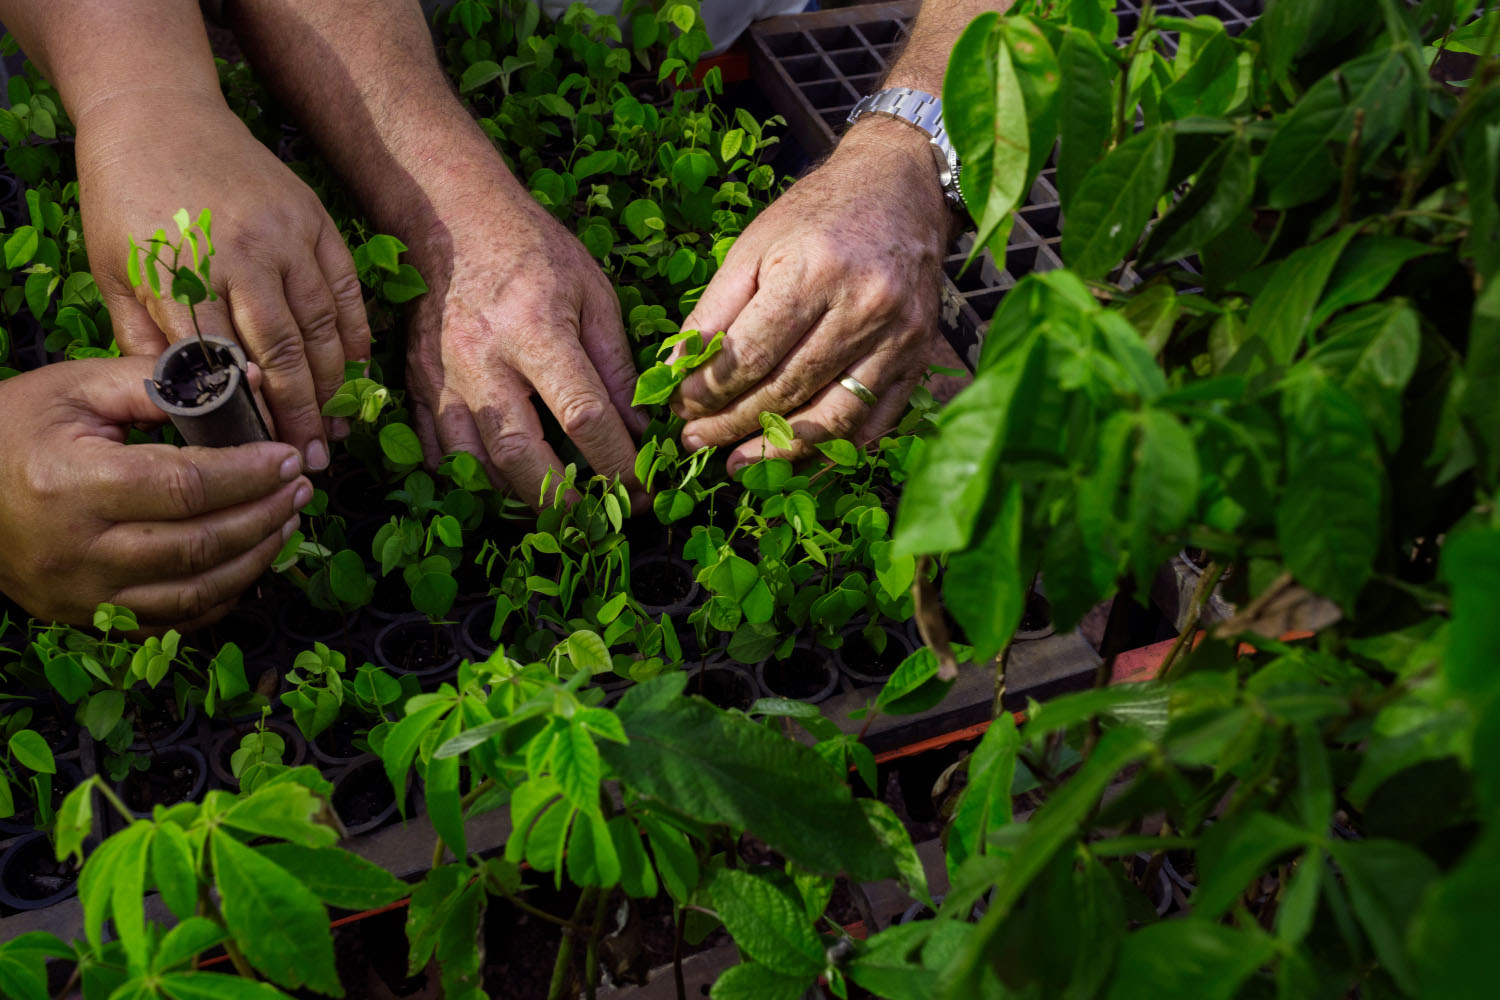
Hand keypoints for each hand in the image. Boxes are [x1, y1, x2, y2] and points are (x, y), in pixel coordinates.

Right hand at [0, 357, 312, 629]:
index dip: (247, 475)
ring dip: (254, 558)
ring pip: (194, 592)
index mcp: (70, 484)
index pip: (184, 486)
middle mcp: (77, 550)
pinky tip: (248, 561)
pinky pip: (173, 621)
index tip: (287, 458)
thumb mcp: (74, 388)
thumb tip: (241, 383)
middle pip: (199, 545)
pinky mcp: (87, 617)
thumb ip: (156, 384)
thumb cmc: (11, 429)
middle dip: (264, 515)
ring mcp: (82, 595)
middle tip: (300, 487)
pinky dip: (221, 595)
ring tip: (284, 521)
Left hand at [75, 91, 369, 471]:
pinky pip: (345, 288)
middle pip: (282, 352)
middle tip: (311, 458)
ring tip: (333, 424)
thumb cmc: (127, 198)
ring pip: (321, 325)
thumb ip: (146, 338)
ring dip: (332, 382)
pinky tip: (353, 367)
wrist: (158, 113)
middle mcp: (242, 254)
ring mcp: (286, 235)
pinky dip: (354, 332)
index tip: (260, 456)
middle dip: (301, 413)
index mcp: (184, 272)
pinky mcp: (314, 219)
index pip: (224, 364)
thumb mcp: (115, 271)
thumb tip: (180, 406)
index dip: (248, 415)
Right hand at [403, 183, 645, 506]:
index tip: (640, 490)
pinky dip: (473, 478)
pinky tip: (505, 485)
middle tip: (598, 519)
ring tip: (557, 509)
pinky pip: (439, 453)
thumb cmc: (535, 253)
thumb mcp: (594, 295)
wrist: (452, 222)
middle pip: (520, 454)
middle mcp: (482, 360)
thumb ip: (617, 365)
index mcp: (535, 330)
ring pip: (475, 463)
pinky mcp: (416, 385)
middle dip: (562, 500)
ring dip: (518, 497)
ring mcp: (441, 377)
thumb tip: (639, 430)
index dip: (616, 463)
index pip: (582, 415)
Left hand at [672, 117, 956, 472]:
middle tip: (695, 442)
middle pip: (786, 390)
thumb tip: (675, 372)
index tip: (679, 408)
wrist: (899, 187)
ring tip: (738, 465)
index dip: (707, 391)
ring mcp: (897, 338)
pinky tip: (794, 460)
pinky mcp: (917, 358)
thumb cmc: (817, 213)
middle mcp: (861, 307)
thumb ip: (714, 310)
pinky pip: (872, 424)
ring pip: (830, 418)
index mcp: (812, 272)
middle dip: (732, 425)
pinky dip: (831, 451)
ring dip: (778, 450)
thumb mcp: (754, 245)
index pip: (749, 355)